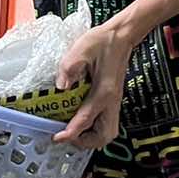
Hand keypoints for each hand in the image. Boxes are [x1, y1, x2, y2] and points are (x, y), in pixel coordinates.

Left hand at [53, 23, 135, 149]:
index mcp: (103, 92)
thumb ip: (69, 68)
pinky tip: (80, 120)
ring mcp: (113, 102)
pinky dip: (94, 129)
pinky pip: (106, 123)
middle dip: (85, 141)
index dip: (70, 133)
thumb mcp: (82, 49)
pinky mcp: (112, 99)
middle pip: (104, 136)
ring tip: (73, 131)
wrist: (121, 36)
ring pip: (107, 132)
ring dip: (91, 137)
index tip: (57, 137)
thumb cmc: (103, 41)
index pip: (86, 120)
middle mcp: (111, 101)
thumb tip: (60, 87)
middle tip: (67, 135)